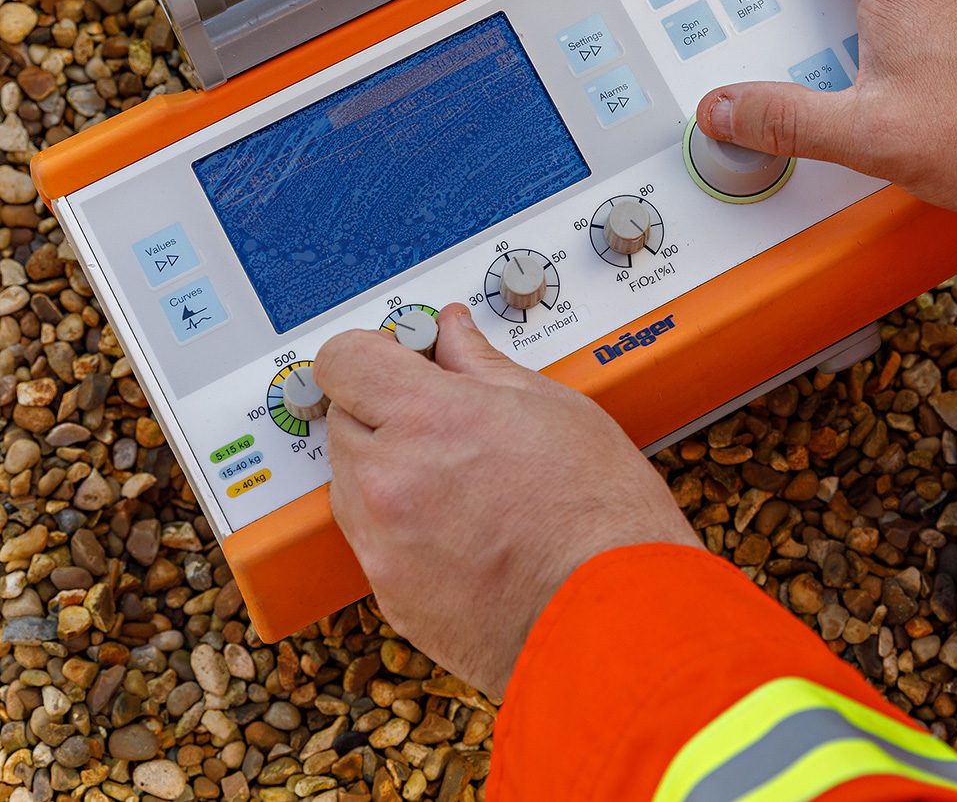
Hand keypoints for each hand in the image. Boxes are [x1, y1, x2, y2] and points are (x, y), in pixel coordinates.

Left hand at [314, 305, 697, 696]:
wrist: (614, 621)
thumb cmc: (601, 516)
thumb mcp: (553, 410)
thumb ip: (483, 366)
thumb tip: (454, 336)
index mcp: (427, 419)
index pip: (345, 360)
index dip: (368, 351)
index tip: (393, 357)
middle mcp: (389, 481)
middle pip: (342, 420)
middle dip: (381, 411)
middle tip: (440, 418)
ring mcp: (383, 546)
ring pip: (351, 485)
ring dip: (385, 470)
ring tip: (458, 480)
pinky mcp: (389, 598)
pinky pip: (373, 543)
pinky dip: (401, 529)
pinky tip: (460, 530)